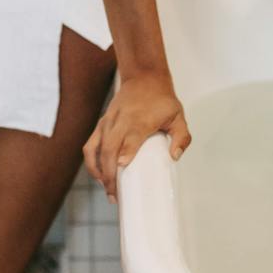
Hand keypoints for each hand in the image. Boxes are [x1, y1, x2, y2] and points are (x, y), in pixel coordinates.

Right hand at [82, 72, 191, 203]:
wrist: (143, 77)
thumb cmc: (162, 99)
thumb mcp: (178, 115)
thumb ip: (182, 136)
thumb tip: (175, 157)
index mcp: (139, 120)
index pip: (129, 139)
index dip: (124, 154)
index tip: (121, 169)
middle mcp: (120, 122)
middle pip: (109, 149)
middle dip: (109, 174)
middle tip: (115, 195)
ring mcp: (108, 122)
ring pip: (95, 148)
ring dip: (98, 171)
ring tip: (107, 189)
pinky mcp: (102, 124)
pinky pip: (90, 145)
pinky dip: (91, 161)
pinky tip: (98, 175)